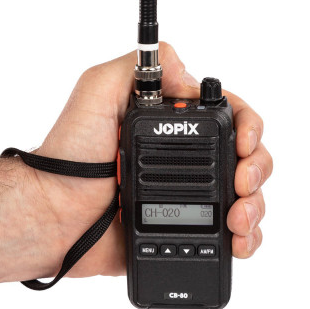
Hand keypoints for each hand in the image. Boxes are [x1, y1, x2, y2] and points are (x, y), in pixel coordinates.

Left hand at [27, 43, 271, 277]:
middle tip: (242, 182)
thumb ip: (134, 67)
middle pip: (246, 154)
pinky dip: (247, 237)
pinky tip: (238, 241)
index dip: (246, 124)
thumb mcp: (95, 91)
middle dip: (256, 166)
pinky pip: (232, 234)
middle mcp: (185, 155)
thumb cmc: (68, 155)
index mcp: (170, 122)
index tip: (243, 140)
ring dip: (255, 203)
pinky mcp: (187, 230)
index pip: (227, 112)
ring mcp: (189, 195)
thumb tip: (184, 69)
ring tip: (238, 219)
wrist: (53, 217)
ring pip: (247, 194)